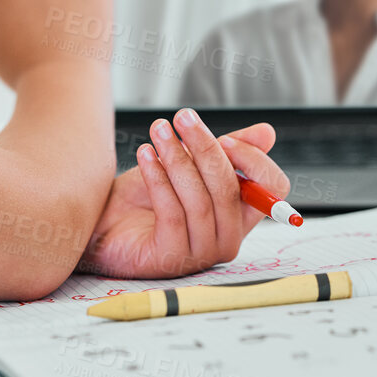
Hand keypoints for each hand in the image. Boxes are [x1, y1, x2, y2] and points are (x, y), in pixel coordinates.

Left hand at [77, 112, 290, 279]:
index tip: (225, 138)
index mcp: (240, 216)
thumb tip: (268, 133)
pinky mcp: (170, 258)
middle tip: (182, 118)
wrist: (103, 223)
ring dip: (177, 157)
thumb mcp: (189, 165)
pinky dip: (159, 178)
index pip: (273, 188)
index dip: (254, 160)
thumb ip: (228, 151)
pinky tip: (146, 155)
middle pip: (230, 189)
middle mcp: (228, 239)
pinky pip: (172, 212)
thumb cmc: (147, 196)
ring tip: (159, 131)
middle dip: (205, 147)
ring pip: (199, 199)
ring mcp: (200, 253)